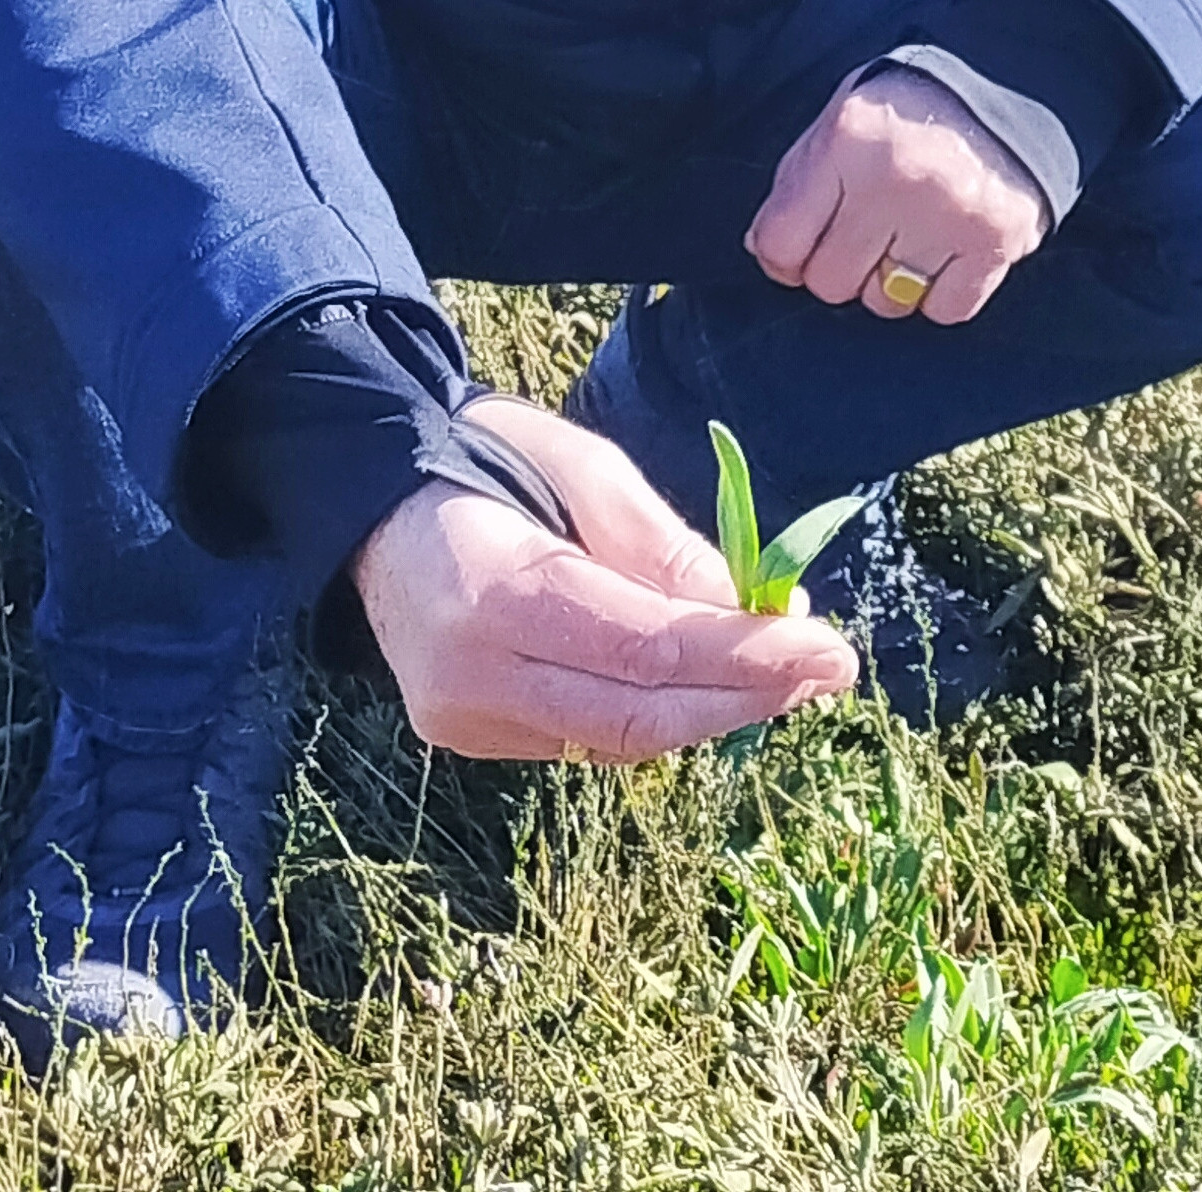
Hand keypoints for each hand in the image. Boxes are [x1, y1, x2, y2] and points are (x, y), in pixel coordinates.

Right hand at [345, 396, 855, 761]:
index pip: (645, 651)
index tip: (832, 649)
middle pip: (639, 716)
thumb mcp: (580, 464)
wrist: (369, 502)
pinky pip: (589, 737)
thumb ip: (660, 547)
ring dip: (715, 711)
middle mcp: (469, 679)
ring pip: (620, 739)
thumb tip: (755, 615)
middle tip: (832, 670)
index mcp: (491, 593)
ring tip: (791, 672)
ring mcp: (464, 720)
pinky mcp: (470, 736)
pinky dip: (661, 713)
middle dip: (748, 697)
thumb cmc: (485, 460)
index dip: (748, 658)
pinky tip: (715, 682)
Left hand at [745, 63, 1050, 324]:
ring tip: (907, 236)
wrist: (1011, 84)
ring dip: (889, 283)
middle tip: (863, 233)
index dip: (784, 256)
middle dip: (839, 266)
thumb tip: (767, 253)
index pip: (782, 243)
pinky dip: (940, 294)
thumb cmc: (911, 107)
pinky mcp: (996, 241)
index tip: (800, 249)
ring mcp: (949, 213)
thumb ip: (797, 185)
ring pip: (886, 303)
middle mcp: (897, 178)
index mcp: (847, 140)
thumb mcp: (840, 121)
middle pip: (831, 282)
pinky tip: (943, 252)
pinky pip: (945, 311)